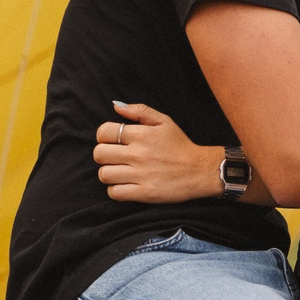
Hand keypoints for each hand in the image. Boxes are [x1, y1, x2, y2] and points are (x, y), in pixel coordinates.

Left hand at [94, 103, 221, 202]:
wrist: (200, 171)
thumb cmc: (180, 145)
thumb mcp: (164, 121)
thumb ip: (139, 110)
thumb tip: (116, 106)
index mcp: (142, 134)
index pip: (104, 132)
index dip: (104, 136)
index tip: (112, 141)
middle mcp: (138, 154)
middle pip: (99, 154)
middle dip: (104, 155)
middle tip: (114, 158)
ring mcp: (140, 174)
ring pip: (104, 175)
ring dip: (109, 174)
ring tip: (119, 172)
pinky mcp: (144, 193)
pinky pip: (115, 193)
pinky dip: (116, 190)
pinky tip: (125, 185)